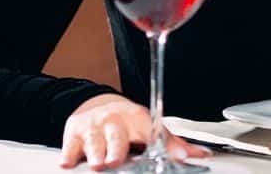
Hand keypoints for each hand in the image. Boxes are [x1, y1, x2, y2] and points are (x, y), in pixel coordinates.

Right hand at [59, 93, 210, 169]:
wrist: (96, 105)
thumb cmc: (127, 122)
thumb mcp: (150, 127)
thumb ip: (173, 143)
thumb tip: (201, 155)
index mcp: (139, 120)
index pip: (154, 133)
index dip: (168, 146)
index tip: (179, 157)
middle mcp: (116, 122)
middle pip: (118, 138)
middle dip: (118, 150)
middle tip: (117, 161)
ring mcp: (94, 128)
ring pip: (95, 143)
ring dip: (97, 154)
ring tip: (99, 164)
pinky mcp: (74, 135)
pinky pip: (70, 147)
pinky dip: (70, 156)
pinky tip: (69, 163)